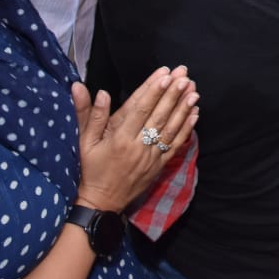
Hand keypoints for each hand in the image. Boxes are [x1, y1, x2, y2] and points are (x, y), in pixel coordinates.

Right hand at [73, 65, 199, 211]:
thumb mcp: (83, 142)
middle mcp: (138, 147)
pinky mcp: (158, 166)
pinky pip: (175, 145)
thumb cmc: (90, 170)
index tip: (164, 74)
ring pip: (170, 129)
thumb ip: (89, 114)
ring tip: (193, 90)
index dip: (153, 91)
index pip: (140, 110)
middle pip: (159, 116)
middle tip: (184, 75)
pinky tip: (194, 114)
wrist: (100, 204)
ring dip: (183, 108)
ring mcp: (151, 157)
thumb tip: (93, 90)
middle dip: (172, 94)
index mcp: (119, 139)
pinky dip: (186, 129)